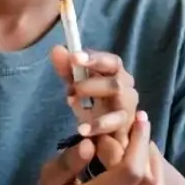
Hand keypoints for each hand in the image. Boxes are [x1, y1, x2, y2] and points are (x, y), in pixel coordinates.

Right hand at [30, 112, 164, 184]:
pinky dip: (156, 175)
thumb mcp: (49, 177)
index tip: (137, 120)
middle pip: (147, 181)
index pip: (128, 173)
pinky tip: (146, 159)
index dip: (138, 143)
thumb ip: (69, 161)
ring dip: (154, 160)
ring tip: (142, 140)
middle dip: (147, 147)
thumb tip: (91, 143)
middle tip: (141, 123)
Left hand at [51, 45, 138, 167]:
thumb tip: (57, 49)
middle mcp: (127, 90)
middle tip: (70, 89)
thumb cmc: (93, 104)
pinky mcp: (125, 130)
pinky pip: (116, 127)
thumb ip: (67, 69)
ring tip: (74, 106)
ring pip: (119, 104)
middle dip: (91, 84)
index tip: (74, 57)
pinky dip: (99, 126)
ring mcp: (128, 111)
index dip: (95, 59)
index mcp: (117, 75)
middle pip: (116, 83)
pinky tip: (82, 129)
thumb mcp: (77, 84)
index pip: (112, 62)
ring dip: (96, 103)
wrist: (105, 136)